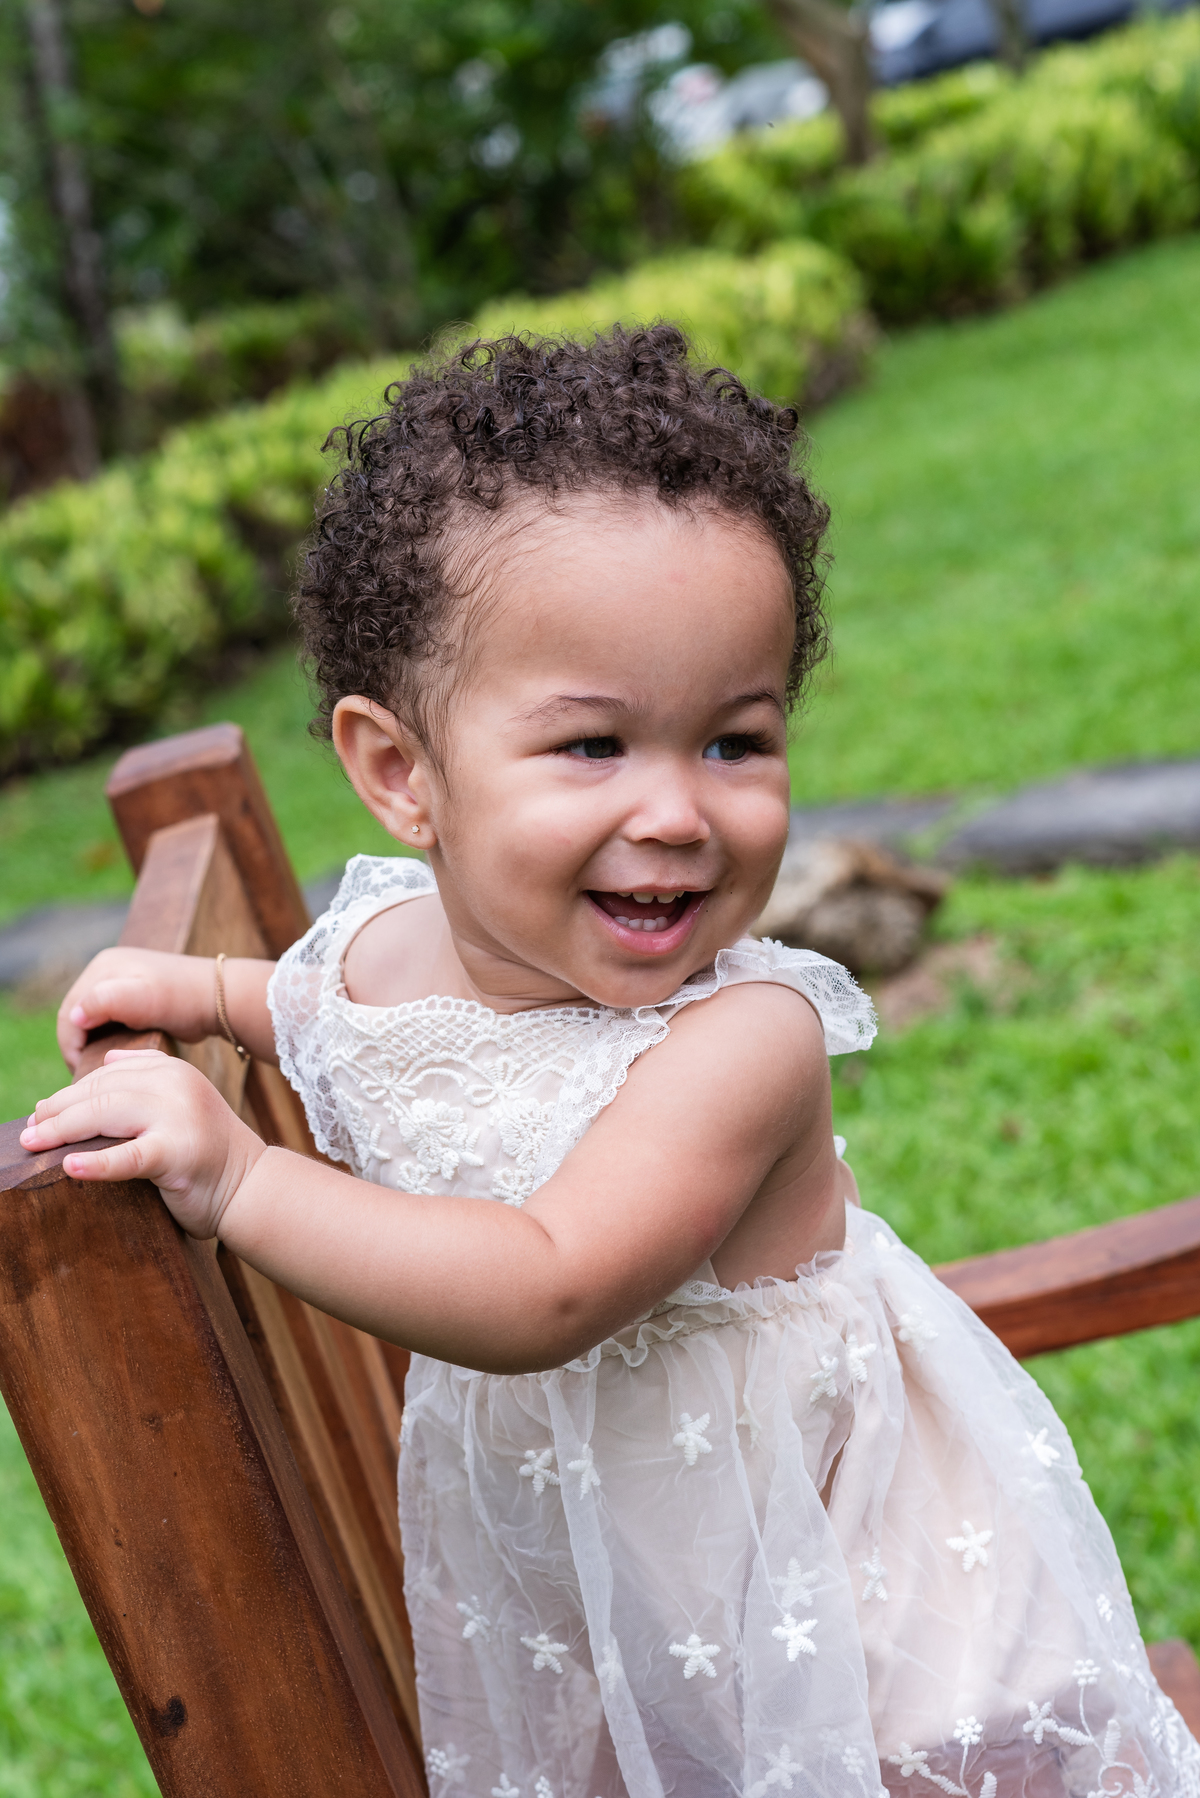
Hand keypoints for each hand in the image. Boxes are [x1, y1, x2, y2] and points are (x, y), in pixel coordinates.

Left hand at [20, 1050, 264, 1239]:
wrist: (252, 1186)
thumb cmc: (210, 1152)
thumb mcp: (182, 1100)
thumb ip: (148, 1075)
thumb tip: (106, 1057)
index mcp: (172, 1070)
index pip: (107, 1074)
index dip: (69, 1093)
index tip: (41, 1112)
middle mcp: (175, 1085)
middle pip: (101, 1091)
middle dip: (58, 1110)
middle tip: (29, 1130)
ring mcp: (178, 1116)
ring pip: (106, 1113)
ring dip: (61, 1130)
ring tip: (33, 1143)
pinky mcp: (178, 1152)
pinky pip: (128, 1157)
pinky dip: (96, 1163)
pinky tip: (69, 1166)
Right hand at [57, 947, 217, 1070]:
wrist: (220, 1000)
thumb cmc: (183, 999)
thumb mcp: (144, 999)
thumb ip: (106, 1002)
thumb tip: (75, 1016)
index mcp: (104, 967)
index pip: (70, 1010)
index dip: (70, 1044)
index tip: (81, 1070)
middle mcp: (108, 972)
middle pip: (78, 1015)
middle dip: (79, 1046)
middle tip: (89, 1076)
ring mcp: (121, 984)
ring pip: (91, 1022)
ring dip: (92, 1044)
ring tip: (101, 1070)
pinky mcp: (134, 1000)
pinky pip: (109, 1023)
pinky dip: (107, 1040)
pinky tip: (117, 1058)